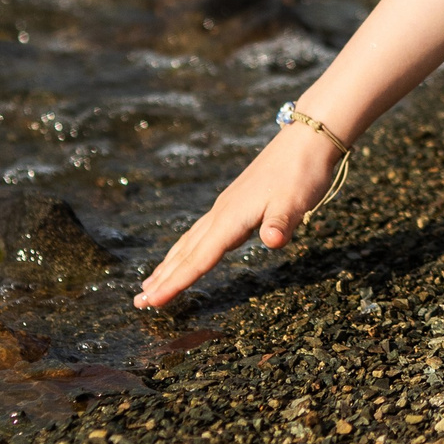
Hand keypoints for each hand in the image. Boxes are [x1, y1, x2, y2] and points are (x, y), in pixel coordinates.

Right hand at [133, 123, 346, 308]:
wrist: (305, 140)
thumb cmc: (301, 172)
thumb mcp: (295, 201)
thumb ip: (281, 223)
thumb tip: (273, 241)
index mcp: (231, 218)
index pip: (198, 259)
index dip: (175, 283)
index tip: (151, 303)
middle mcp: (220, 214)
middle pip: (185, 253)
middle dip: (163, 279)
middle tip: (139, 302)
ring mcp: (225, 208)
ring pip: (189, 242)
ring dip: (169, 264)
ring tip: (150, 283)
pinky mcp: (233, 204)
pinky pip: (200, 233)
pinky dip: (186, 249)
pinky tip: (184, 253)